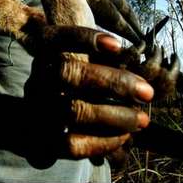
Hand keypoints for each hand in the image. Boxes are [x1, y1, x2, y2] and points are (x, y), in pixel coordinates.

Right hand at [25, 26, 155, 159]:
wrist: (35, 126)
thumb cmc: (70, 91)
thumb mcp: (79, 69)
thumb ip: (101, 64)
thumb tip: (142, 67)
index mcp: (44, 56)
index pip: (55, 38)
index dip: (83, 38)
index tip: (117, 45)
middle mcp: (36, 80)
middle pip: (68, 73)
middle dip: (113, 81)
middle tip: (147, 92)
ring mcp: (36, 110)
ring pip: (73, 110)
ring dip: (114, 116)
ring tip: (142, 119)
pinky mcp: (40, 141)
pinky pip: (72, 144)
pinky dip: (103, 141)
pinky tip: (123, 137)